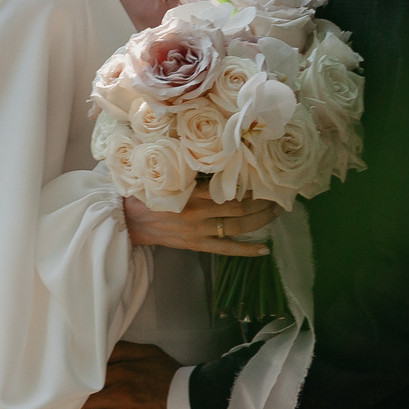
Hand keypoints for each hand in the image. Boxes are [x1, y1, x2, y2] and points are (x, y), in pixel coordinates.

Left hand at [53, 342, 181, 408]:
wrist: (196, 401)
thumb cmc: (172, 376)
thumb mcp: (149, 353)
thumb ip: (123, 350)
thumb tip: (100, 349)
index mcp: (121, 369)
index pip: (84, 379)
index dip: (67, 390)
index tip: (59, 398)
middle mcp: (118, 390)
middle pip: (78, 403)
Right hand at [122, 184, 280, 255]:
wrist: (129, 221)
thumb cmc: (148, 193)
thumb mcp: (169, 176)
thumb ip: (192, 171)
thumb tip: (220, 158)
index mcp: (192, 191)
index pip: (228, 188)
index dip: (251, 185)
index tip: (266, 178)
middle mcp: (199, 211)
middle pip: (240, 208)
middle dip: (263, 203)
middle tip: (279, 196)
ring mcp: (199, 230)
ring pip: (237, 227)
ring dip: (260, 221)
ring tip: (277, 214)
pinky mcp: (197, 245)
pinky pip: (226, 249)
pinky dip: (246, 250)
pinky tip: (265, 249)